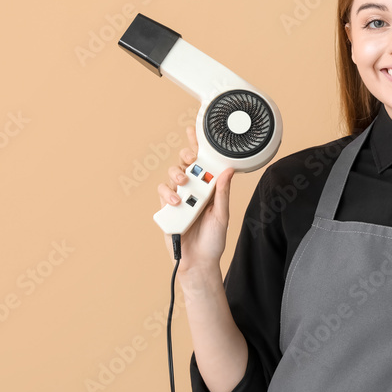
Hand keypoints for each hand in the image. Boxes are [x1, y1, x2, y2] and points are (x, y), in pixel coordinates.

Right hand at [156, 124, 235, 272]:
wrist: (198, 262)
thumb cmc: (212, 240)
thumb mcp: (222, 215)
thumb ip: (223, 193)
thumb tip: (228, 171)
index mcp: (208, 189)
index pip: (202, 164)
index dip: (196, 146)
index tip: (193, 130)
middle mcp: (193, 191)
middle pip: (184, 164)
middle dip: (186, 156)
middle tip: (191, 159)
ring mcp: (178, 199)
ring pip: (172, 176)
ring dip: (177, 176)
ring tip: (184, 185)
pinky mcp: (166, 209)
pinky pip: (162, 193)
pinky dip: (168, 194)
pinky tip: (176, 202)